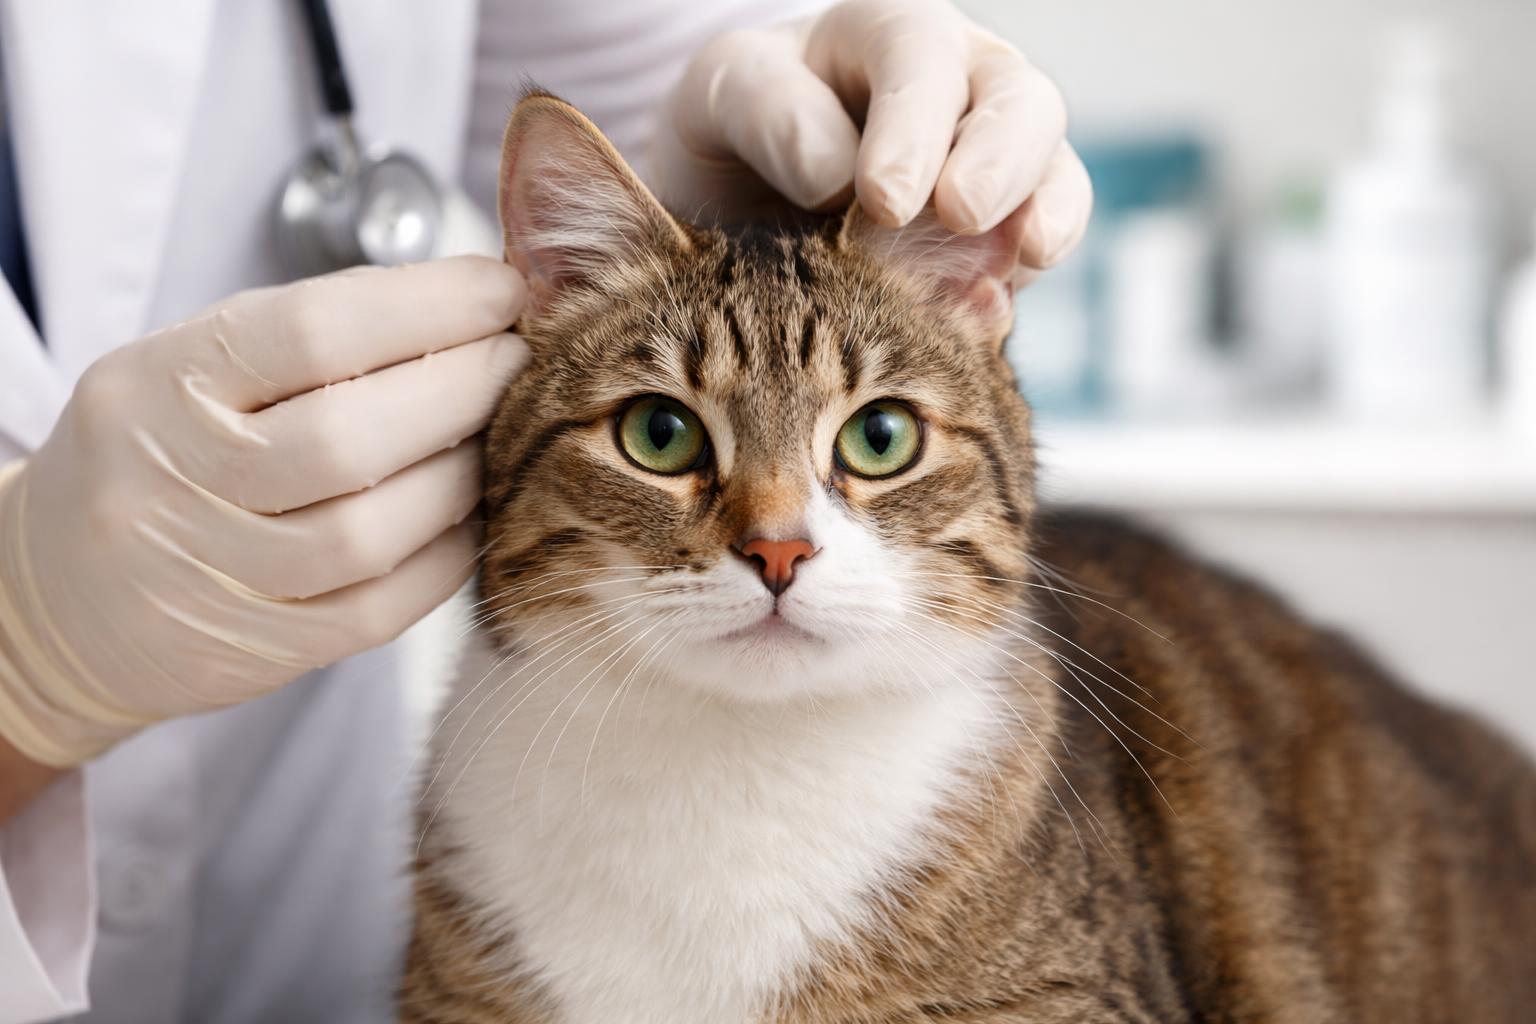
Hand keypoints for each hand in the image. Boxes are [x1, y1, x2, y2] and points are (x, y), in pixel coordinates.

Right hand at [0, 257, 527, 768]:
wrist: (59, 593)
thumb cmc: (162, 453)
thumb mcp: (195, 368)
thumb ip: (314, 338)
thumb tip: (468, 303)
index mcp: (160, 383)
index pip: (311, 332)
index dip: (428, 307)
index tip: (501, 289)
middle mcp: (172, 478)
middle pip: (347, 437)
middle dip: (462, 389)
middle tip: (519, 360)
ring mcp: (209, 573)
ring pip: (366, 532)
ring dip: (463, 476)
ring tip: (501, 435)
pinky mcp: (257, 649)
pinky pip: (377, 608)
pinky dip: (447, 557)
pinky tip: (476, 514)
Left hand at [650, 0, 1091, 277]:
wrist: (744, 206)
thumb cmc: (737, 133)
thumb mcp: (724, 99)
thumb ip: (768, 114)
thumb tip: (833, 174)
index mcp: (888, 36)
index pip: (920, 58)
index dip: (911, 126)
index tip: (882, 199)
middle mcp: (961, 89)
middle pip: (1019, 102)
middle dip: (999, 159)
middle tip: (961, 215)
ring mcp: (995, 163)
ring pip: (1053, 171)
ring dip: (1046, 212)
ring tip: (1027, 253)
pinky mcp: (1004, 236)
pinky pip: (1039, 246)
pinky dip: (1025, 276)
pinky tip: (995, 308)